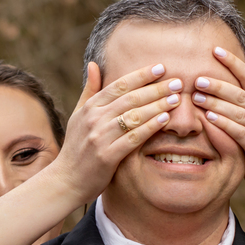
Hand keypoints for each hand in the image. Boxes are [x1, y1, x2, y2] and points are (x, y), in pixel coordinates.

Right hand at [46, 61, 181, 202]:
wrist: (66, 180)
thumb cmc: (76, 147)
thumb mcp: (78, 116)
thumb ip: (89, 90)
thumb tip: (94, 64)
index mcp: (89, 107)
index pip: (119, 85)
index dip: (141, 75)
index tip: (161, 68)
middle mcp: (94, 119)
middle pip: (130, 98)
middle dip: (156, 89)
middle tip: (177, 82)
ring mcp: (100, 137)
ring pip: (134, 116)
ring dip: (158, 106)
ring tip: (176, 99)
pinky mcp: (107, 156)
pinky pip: (133, 138)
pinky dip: (150, 127)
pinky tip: (164, 119)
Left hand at [191, 49, 244, 207]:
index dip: (233, 62)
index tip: (214, 49)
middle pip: (240, 93)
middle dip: (219, 84)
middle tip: (198, 79)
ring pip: (239, 112)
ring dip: (217, 104)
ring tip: (197, 97)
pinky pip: (239, 133)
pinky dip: (224, 125)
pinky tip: (208, 119)